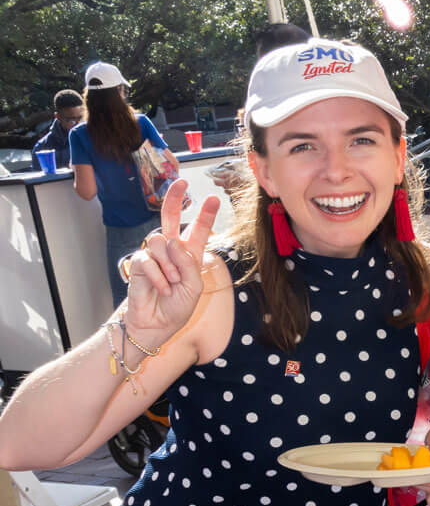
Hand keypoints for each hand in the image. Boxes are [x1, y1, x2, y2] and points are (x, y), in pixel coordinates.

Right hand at [124, 179, 221, 343]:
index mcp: (189, 255)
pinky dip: (159, 276)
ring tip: (172, 283)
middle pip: (170, 218)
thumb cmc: (177, 307)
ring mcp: (155, 255)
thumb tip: (173, 242)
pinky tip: (162, 288)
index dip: (205, 215)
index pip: (197, 230)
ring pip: (161, 241)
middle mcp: (171, 251)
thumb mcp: (194, 287)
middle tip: (181, 181)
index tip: (213, 199)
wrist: (157, 324)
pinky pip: (149, 259)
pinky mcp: (140, 263)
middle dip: (175, 198)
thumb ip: (188, 263)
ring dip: (170, 265)